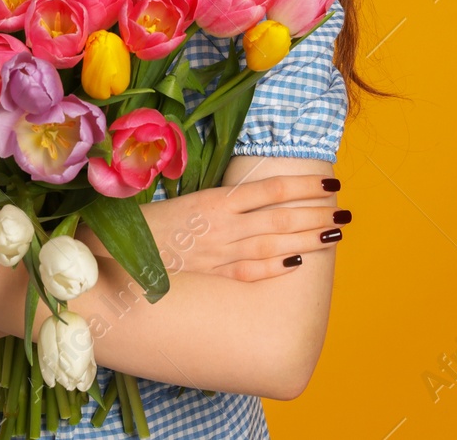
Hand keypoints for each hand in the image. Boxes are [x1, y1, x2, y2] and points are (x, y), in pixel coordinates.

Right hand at [75, 174, 349, 282]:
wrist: (110, 253)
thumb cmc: (142, 221)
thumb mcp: (181, 198)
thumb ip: (217, 199)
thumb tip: (251, 193)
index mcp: (213, 199)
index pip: (270, 188)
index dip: (303, 186)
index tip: (331, 181)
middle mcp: (220, 225)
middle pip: (280, 217)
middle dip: (317, 212)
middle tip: (347, 209)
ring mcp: (217, 253)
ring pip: (274, 243)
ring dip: (309, 238)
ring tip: (337, 231)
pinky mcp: (211, 275)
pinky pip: (251, 271)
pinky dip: (277, 266)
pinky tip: (300, 262)